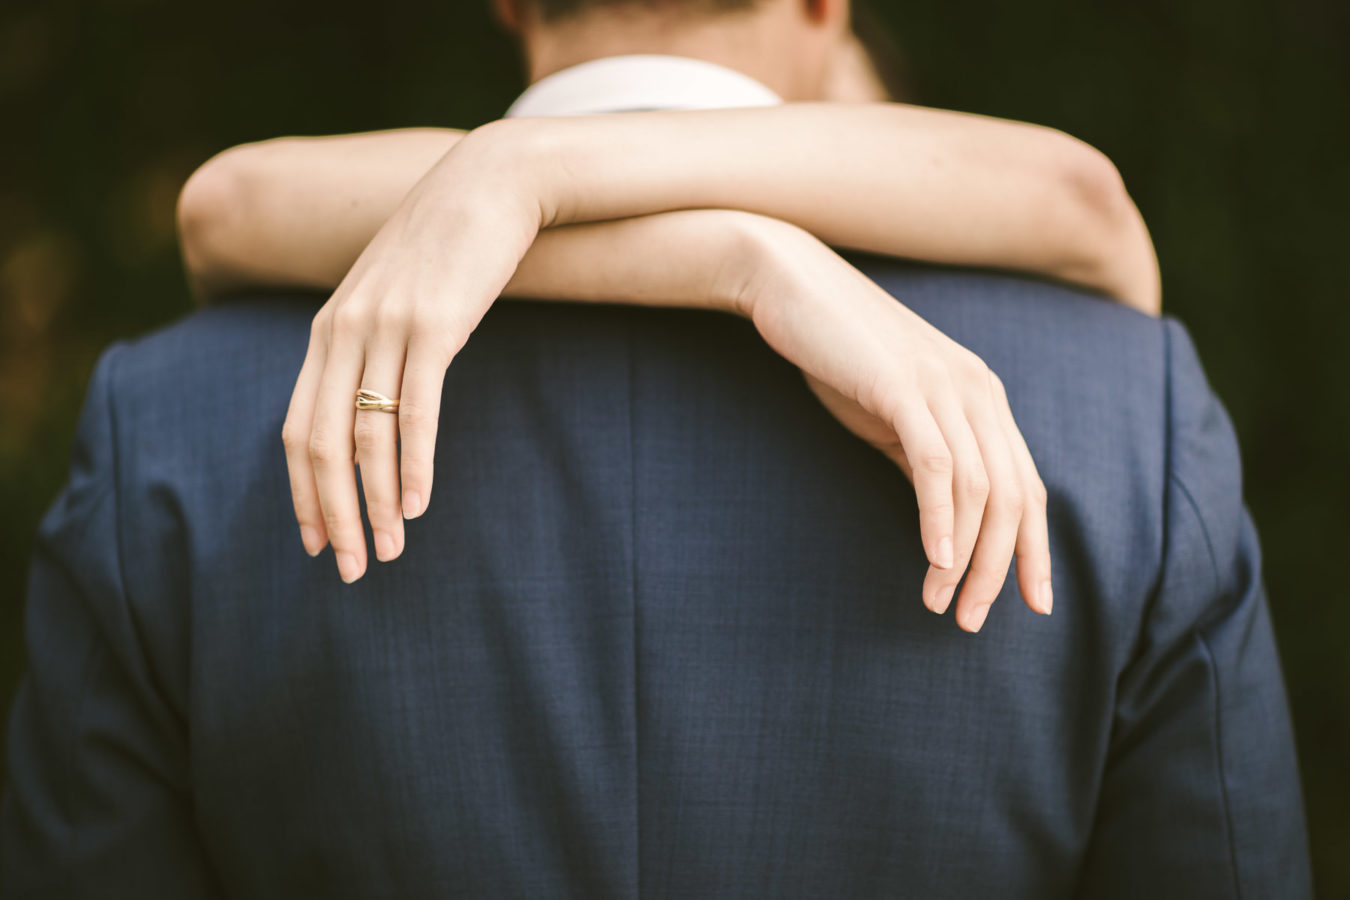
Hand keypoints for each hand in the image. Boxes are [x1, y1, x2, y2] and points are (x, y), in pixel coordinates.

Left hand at [280, 131, 543, 582]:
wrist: (488, 183)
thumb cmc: (446, 246)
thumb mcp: (392, 294)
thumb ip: (370, 342)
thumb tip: (371, 401)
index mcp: (326, 330)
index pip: (296, 429)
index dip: (300, 494)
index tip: (314, 544)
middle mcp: (343, 331)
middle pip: (321, 445)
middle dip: (331, 516)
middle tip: (348, 570)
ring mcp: (386, 328)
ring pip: (366, 438)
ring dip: (375, 504)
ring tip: (390, 551)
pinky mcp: (433, 326)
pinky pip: (416, 412)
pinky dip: (414, 466)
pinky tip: (418, 504)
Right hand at [736, 218, 1051, 631]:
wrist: (793, 286)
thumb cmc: (838, 352)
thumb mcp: (891, 412)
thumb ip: (925, 457)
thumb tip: (943, 520)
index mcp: (982, 398)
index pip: (1027, 487)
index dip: (1035, 549)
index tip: (1033, 603)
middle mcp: (979, 392)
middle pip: (1013, 497)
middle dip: (1002, 569)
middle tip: (973, 621)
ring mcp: (945, 387)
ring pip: (979, 489)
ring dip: (964, 556)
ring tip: (940, 603)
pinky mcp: (905, 388)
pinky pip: (936, 464)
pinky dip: (939, 517)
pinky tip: (931, 558)